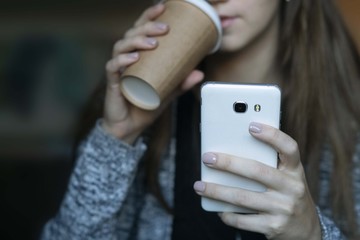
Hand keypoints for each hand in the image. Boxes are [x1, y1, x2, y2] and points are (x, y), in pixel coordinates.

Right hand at [103, 3, 203, 143]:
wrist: (130, 126)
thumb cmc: (145, 105)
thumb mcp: (168, 92)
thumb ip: (182, 82)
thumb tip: (200, 72)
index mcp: (138, 55)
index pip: (141, 29)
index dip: (149, 16)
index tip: (163, 7)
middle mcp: (126, 58)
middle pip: (132, 33)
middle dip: (148, 26)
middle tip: (165, 28)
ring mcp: (118, 69)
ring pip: (122, 46)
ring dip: (137, 41)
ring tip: (153, 43)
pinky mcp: (112, 82)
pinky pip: (113, 67)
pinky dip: (122, 60)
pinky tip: (134, 58)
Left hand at [193, 122, 320, 239]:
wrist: (306, 230)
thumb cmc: (288, 195)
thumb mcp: (287, 177)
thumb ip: (268, 164)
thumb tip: (230, 151)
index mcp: (295, 171)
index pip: (289, 148)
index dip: (272, 135)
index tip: (251, 126)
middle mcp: (292, 188)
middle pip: (256, 170)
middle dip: (228, 163)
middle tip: (207, 158)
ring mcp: (283, 208)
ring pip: (243, 197)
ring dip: (217, 191)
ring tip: (199, 186)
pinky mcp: (273, 226)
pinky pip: (243, 220)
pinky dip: (226, 214)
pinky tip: (217, 208)